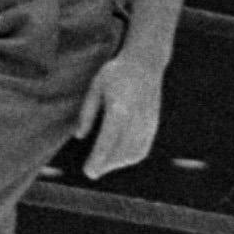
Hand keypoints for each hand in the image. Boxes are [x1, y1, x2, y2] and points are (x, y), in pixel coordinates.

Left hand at [75, 55, 164, 175]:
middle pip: (121, 152)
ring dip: (118, 163)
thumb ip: (87, 112)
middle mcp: (135, 118)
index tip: (88, 172)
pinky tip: (120, 158)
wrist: (146, 62)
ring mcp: (147, 122)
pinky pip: (144, 148)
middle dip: (105, 165)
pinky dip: (131, 157)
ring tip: (104, 164)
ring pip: (134, 153)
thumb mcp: (95, 87)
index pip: (107, 141)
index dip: (97, 159)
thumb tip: (79, 136)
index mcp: (119, 108)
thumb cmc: (117, 72)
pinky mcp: (153, 123)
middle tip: (92, 171)